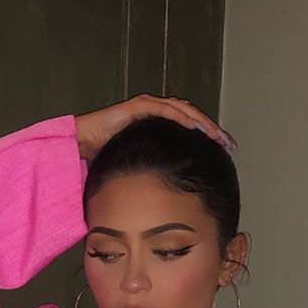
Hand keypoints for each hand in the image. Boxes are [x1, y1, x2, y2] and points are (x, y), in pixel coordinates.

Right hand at [74, 94, 235, 162]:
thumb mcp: (138, 171)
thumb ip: (154, 175)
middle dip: (212, 131)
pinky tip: (196, 127)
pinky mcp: (137, 107)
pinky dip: (182, 117)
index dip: (207, 139)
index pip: (188, 131)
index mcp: (156, 129)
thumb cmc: (103, 162)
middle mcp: (154, 115)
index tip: (223, 154)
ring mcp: (146, 108)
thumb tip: (169, 200)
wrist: (79, 147)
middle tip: (229, 144)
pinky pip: (165, 110)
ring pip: (183, 111)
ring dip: (202, 122)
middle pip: (191, 119)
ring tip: (217, 136)